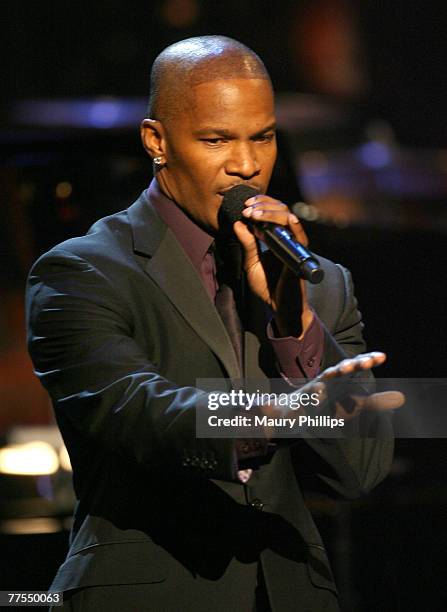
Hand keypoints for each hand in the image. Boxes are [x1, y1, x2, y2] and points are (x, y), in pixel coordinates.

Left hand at [233, 194, 312, 338]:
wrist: (280, 307)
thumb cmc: (268, 287)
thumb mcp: (251, 263)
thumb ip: (247, 244)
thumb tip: (238, 223)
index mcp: (276, 238)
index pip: (272, 212)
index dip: (260, 204)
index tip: (245, 205)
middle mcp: (287, 238)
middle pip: (282, 210)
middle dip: (264, 205)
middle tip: (248, 208)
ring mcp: (295, 246)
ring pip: (290, 219)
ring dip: (272, 213)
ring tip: (255, 214)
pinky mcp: (300, 256)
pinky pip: (301, 238)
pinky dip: (295, 227)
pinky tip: (287, 219)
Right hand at [261, 351, 403, 419]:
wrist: (294, 413)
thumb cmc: (328, 406)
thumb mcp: (355, 406)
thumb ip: (376, 402)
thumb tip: (403, 398)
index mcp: (342, 380)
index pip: (356, 366)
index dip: (367, 360)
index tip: (382, 357)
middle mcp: (327, 381)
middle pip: (340, 369)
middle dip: (352, 364)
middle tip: (367, 361)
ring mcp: (312, 390)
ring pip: (322, 379)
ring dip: (332, 374)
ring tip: (343, 371)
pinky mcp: (300, 402)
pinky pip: (306, 398)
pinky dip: (312, 396)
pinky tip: (319, 395)